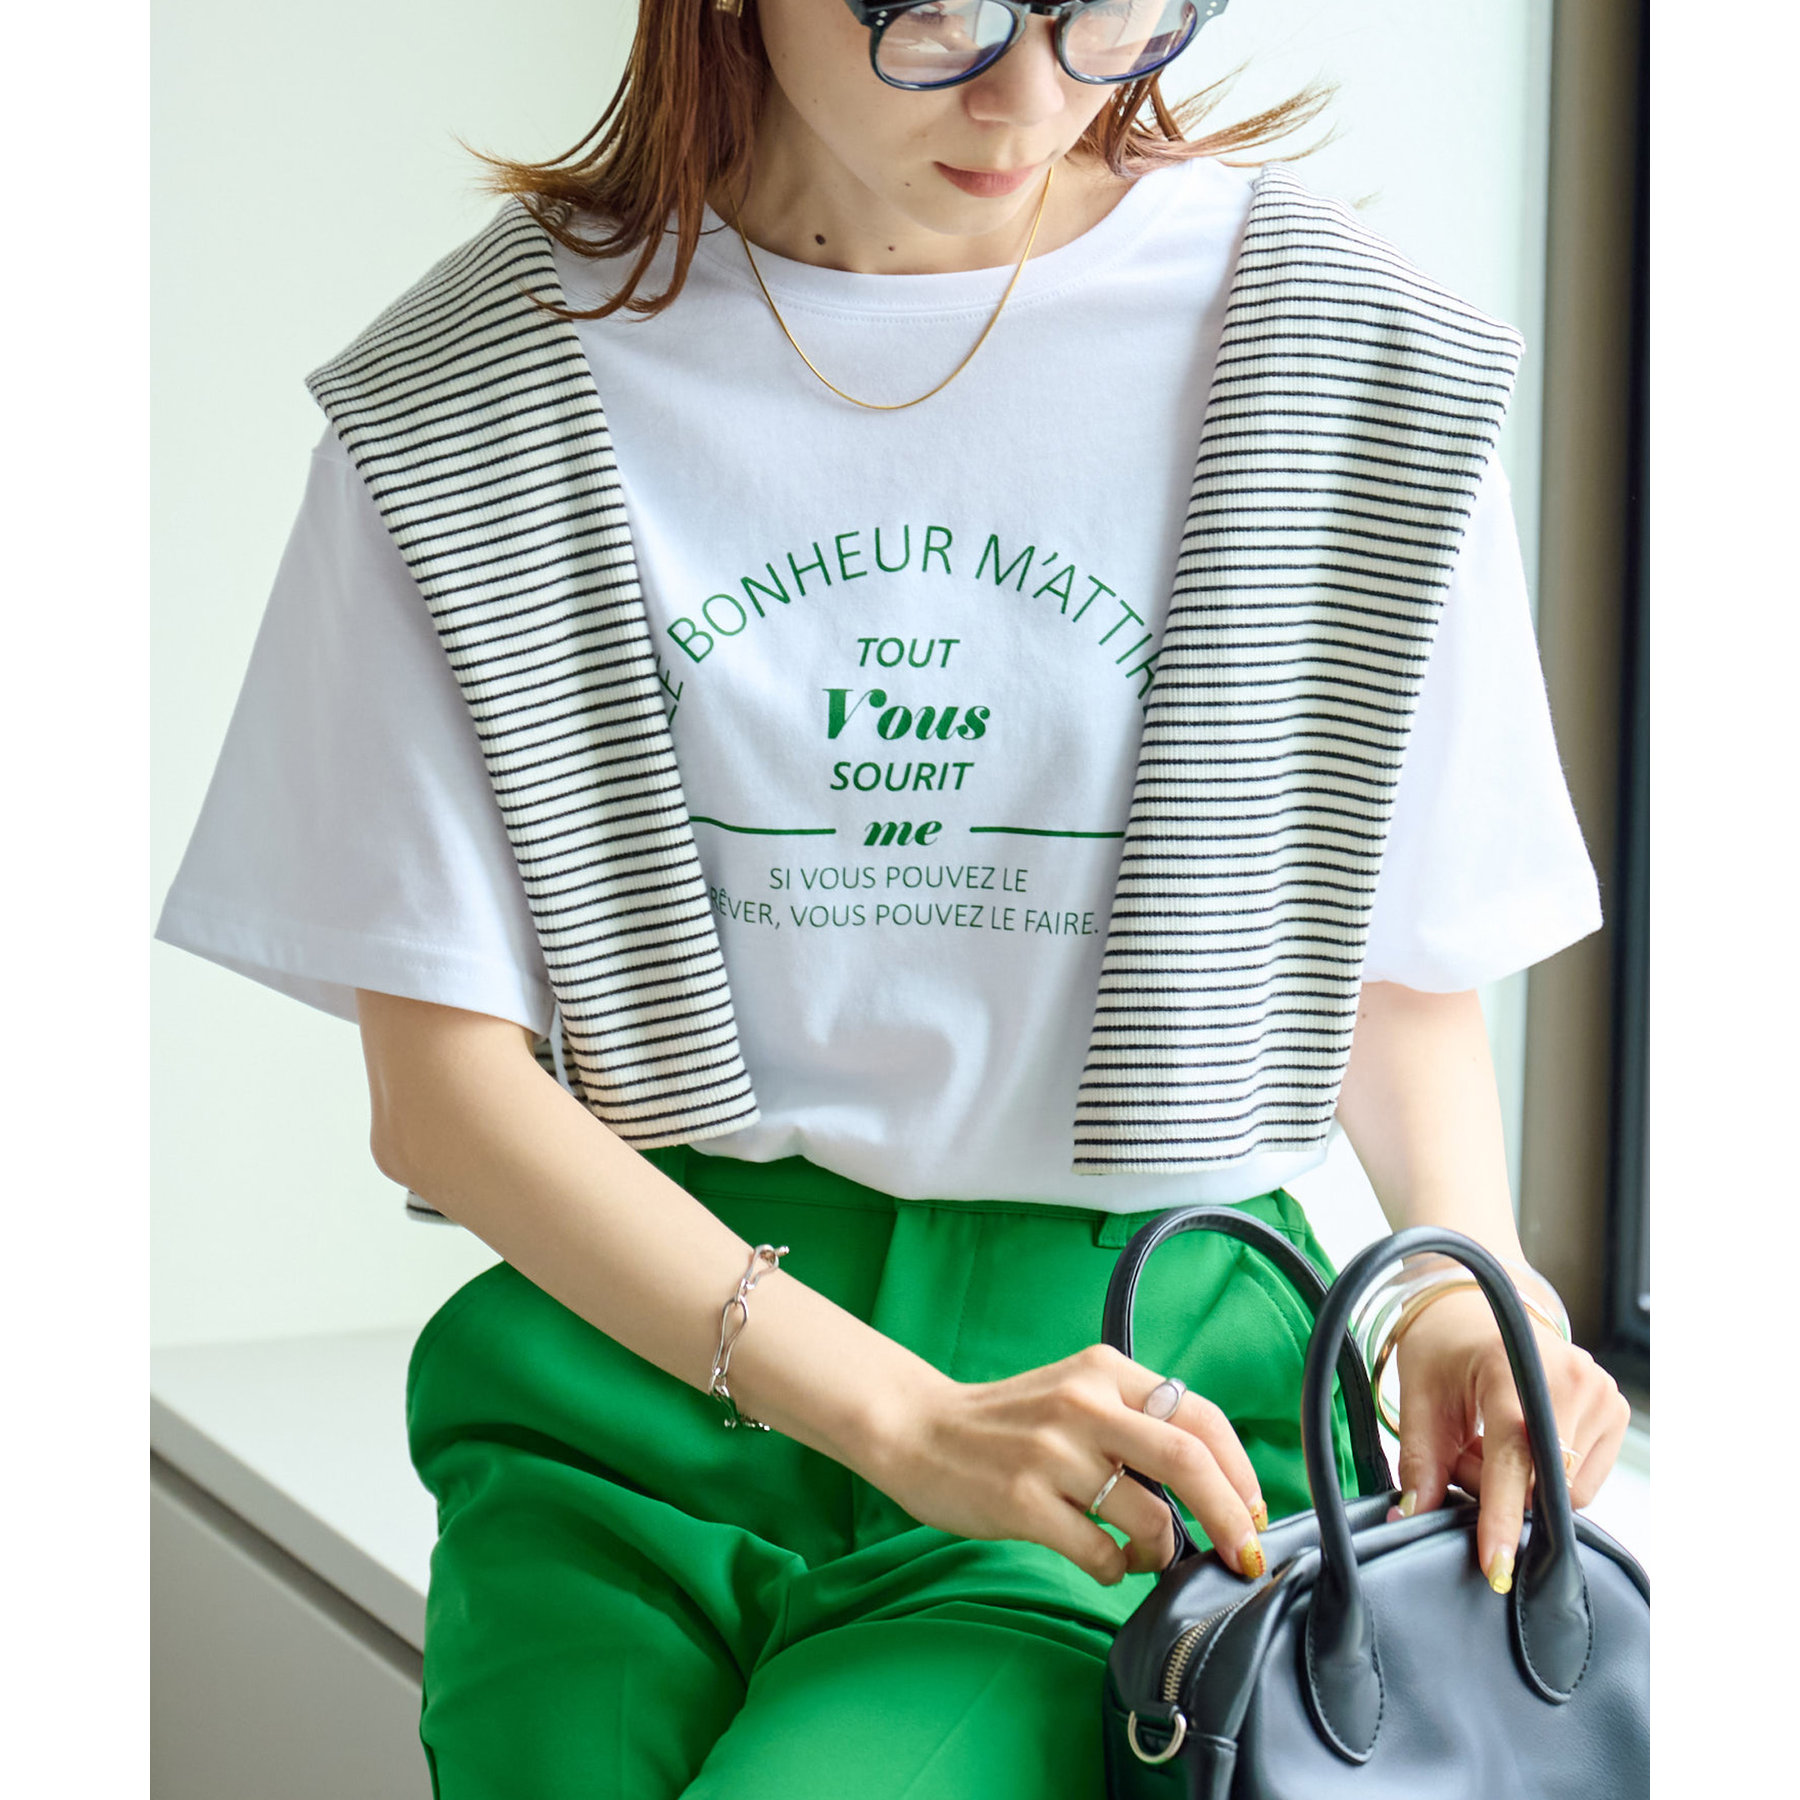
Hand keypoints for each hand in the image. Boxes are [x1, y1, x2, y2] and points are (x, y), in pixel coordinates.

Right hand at [865, 1344, 1270, 1586]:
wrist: (918, 1430)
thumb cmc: (1007, 1424)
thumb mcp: (1076, 1394)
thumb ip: (1136, 1422)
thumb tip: (1215, 1486)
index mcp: (1105, 1370)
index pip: (1202, 1416)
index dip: (1241, 1472)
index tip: (1253, 1513)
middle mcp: (1083, 1403)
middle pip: (1189, 1461)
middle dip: (1232, 1518)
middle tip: (1244, 1556)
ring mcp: (1051, 1452)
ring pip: (1149, 1517)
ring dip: (1163, 1553)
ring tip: (1145, 1557)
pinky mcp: (1022, 1500)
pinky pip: (1101, 1552)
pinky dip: (1117, 1570)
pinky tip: (1103, 1562)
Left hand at [1390, 1289, 1633, 1590]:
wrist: (1477, 1305)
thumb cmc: (1444, 1349)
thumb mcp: (1419, 1398)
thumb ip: (1420, 1462)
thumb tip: (1412, 1520)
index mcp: (1512, 1368)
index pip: (1513, 1459)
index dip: (1500, 1516)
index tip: (1496, 1566)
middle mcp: (1570, 1379)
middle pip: (1543, 1486)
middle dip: (1498, 1493)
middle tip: (1462, 1458)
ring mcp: (1600, 1392)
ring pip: (1567, 1491)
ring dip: (1523, 1487)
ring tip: (1487, 1445)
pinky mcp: (1614, 1409)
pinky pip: (1583, 1478)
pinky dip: (1546, 1477)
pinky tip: (1517, 1443)